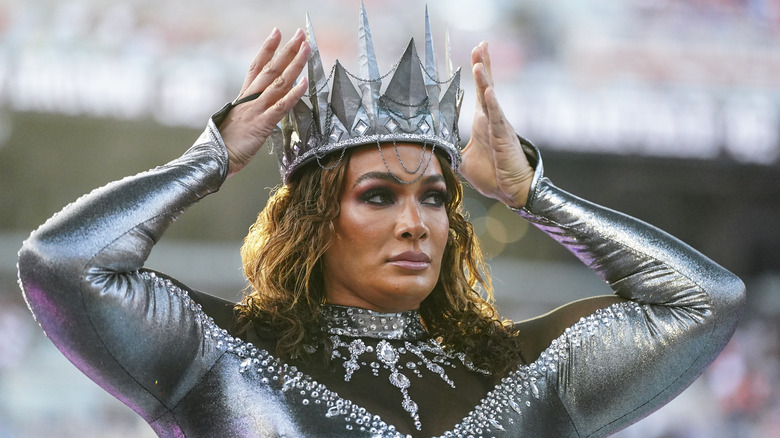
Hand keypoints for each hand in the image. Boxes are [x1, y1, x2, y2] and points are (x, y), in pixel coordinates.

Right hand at [220, 28, 309, 176]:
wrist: (214, 159)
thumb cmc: (225, 144)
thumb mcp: (238, 121)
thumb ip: (250, 109)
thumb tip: (264, 105)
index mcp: (244, 96)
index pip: (256, 66)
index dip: (267, 48)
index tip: (277, 32)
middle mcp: (250, 98)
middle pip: (271, 68)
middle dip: (287, 50)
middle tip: (300, 34)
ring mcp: (256, 110)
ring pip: (278, 82)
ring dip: (294, 64)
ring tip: (306, 49)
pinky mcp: (262, 124)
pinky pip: (281, 106)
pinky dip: (293, 93)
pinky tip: (304, 82)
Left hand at [459, 42, 534, 207]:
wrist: (510, 191)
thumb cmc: (492, 174)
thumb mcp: (465, 160)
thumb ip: (452, 149)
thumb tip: (436, 147)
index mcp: (482, 122)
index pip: (480, 91)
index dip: (479, 72)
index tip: (475, 53)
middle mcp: (491, 119)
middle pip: (487, 86)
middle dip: (483, 64)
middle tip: (481, 44)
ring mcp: (498, 126)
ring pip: (491, 98)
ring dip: (485, 79)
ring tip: (479, 60)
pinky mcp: (503, 137)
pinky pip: (497, 117)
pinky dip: (493, 103)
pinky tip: (488, 90)